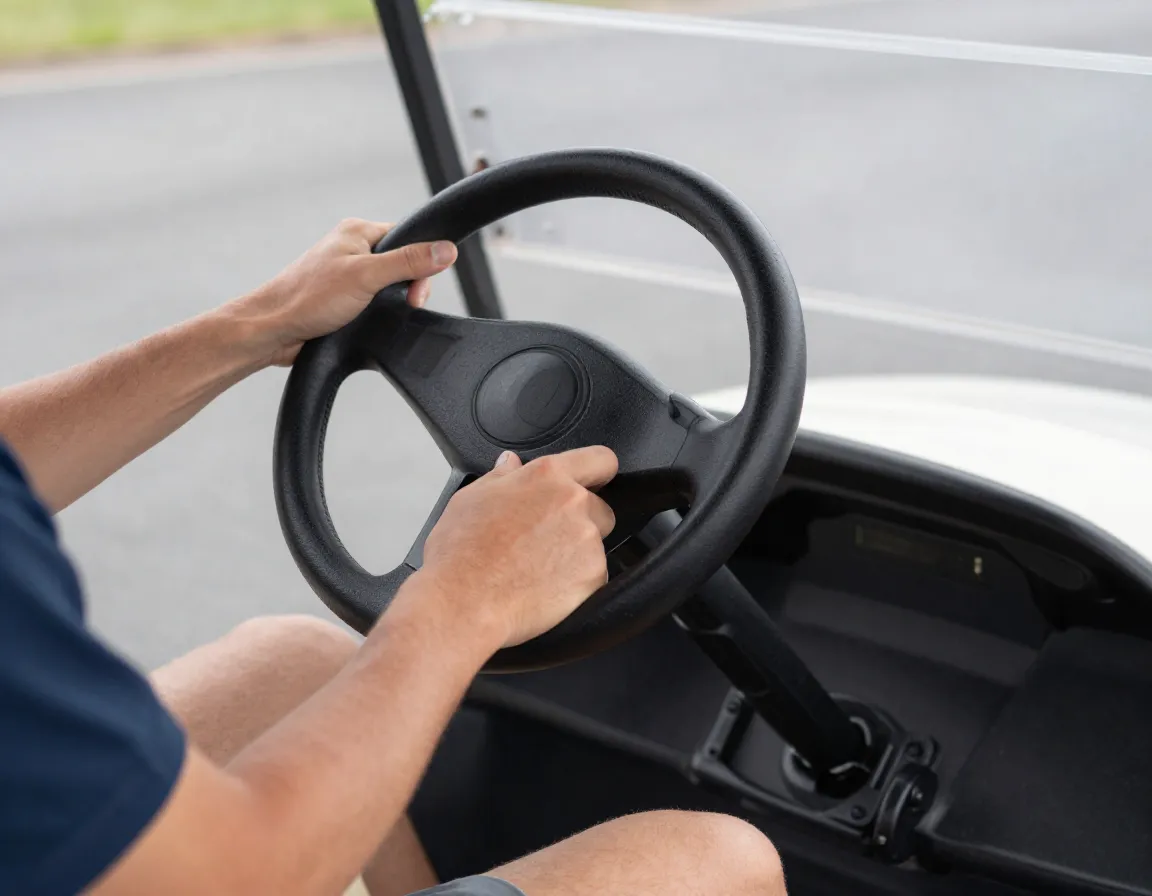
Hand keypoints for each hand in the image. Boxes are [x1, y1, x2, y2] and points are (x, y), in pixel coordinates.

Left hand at [235, 218, 456, 366]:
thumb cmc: (307, 298)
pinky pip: (375, 302)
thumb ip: (408, 262)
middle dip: (407, 287)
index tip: (416, 289)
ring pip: (389, 286)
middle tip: (403, 304)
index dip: (420, 263)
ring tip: (376, 313)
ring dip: (390, 303)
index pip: (408, 237)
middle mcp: (352, 249)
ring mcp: (348, 274)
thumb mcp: (367, 276)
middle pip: (403, 263)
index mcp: (358, 232)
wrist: (274, 329)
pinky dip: (377, 313)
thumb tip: (445, 250)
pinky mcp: (344, 298)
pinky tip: (368, 321)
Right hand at [415, 447, 618, 648]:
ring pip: (596, 544)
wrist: (465, 603)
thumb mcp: (469, 499)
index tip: (593, 484)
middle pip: (600, 508)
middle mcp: (573, 502)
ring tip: (538, 569)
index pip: (600, 459)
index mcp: (546, 476)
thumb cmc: (461, 554)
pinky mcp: (593, 574)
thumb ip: (500, 476)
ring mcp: (586, 539)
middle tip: (546, 541)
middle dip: (581, 521)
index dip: (598, 473)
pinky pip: (594, 576)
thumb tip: (511, 463)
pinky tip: (545, 588)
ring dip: (577, 554)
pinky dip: (577, 583)